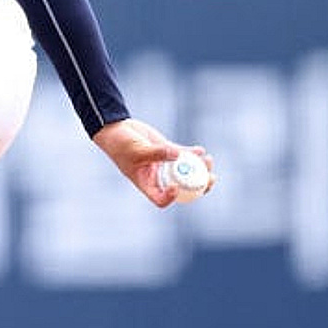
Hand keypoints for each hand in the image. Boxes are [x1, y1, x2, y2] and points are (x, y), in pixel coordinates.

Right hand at [91, 118, 215, 208]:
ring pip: (186, 171)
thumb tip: (179, 155)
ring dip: (200, 168)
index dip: (170, 197)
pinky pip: (184, 154)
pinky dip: (193, 153)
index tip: (176, 188)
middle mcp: (156, 177)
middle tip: (211, 179)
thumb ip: (157, 153)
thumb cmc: (120, 144)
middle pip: (181, 188)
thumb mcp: (136, 150)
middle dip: (199, 185)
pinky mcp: (167, 151)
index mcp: (145, 183)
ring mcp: (163, 164)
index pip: (159, 198)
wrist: (116, 129)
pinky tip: (201, 150)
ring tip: (209, 160)